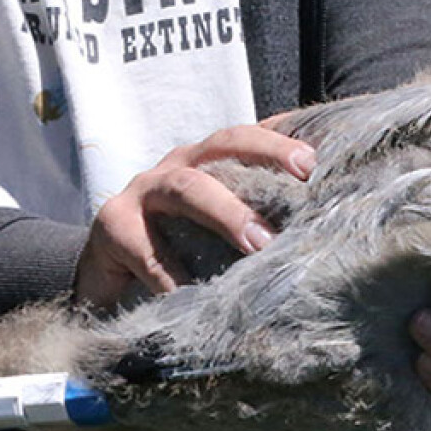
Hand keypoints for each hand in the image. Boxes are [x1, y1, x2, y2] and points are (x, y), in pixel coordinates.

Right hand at [75, 125, 316, 308]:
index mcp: (208, 159)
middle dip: (264, 162)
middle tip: (303, 188)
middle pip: (222, 147)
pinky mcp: (112, 228)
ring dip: (226, 214)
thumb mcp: (219, 225)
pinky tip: (198, 294)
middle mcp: (178, 165)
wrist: (107, 272)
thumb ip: (258, 215)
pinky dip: (173, 276)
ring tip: (258, 244)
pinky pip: (147, 251)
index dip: (281, 141)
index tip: (316, 161)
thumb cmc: (180, 243)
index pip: (248, 136)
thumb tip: (322, 227)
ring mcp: (141, 192)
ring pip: (186, 189)